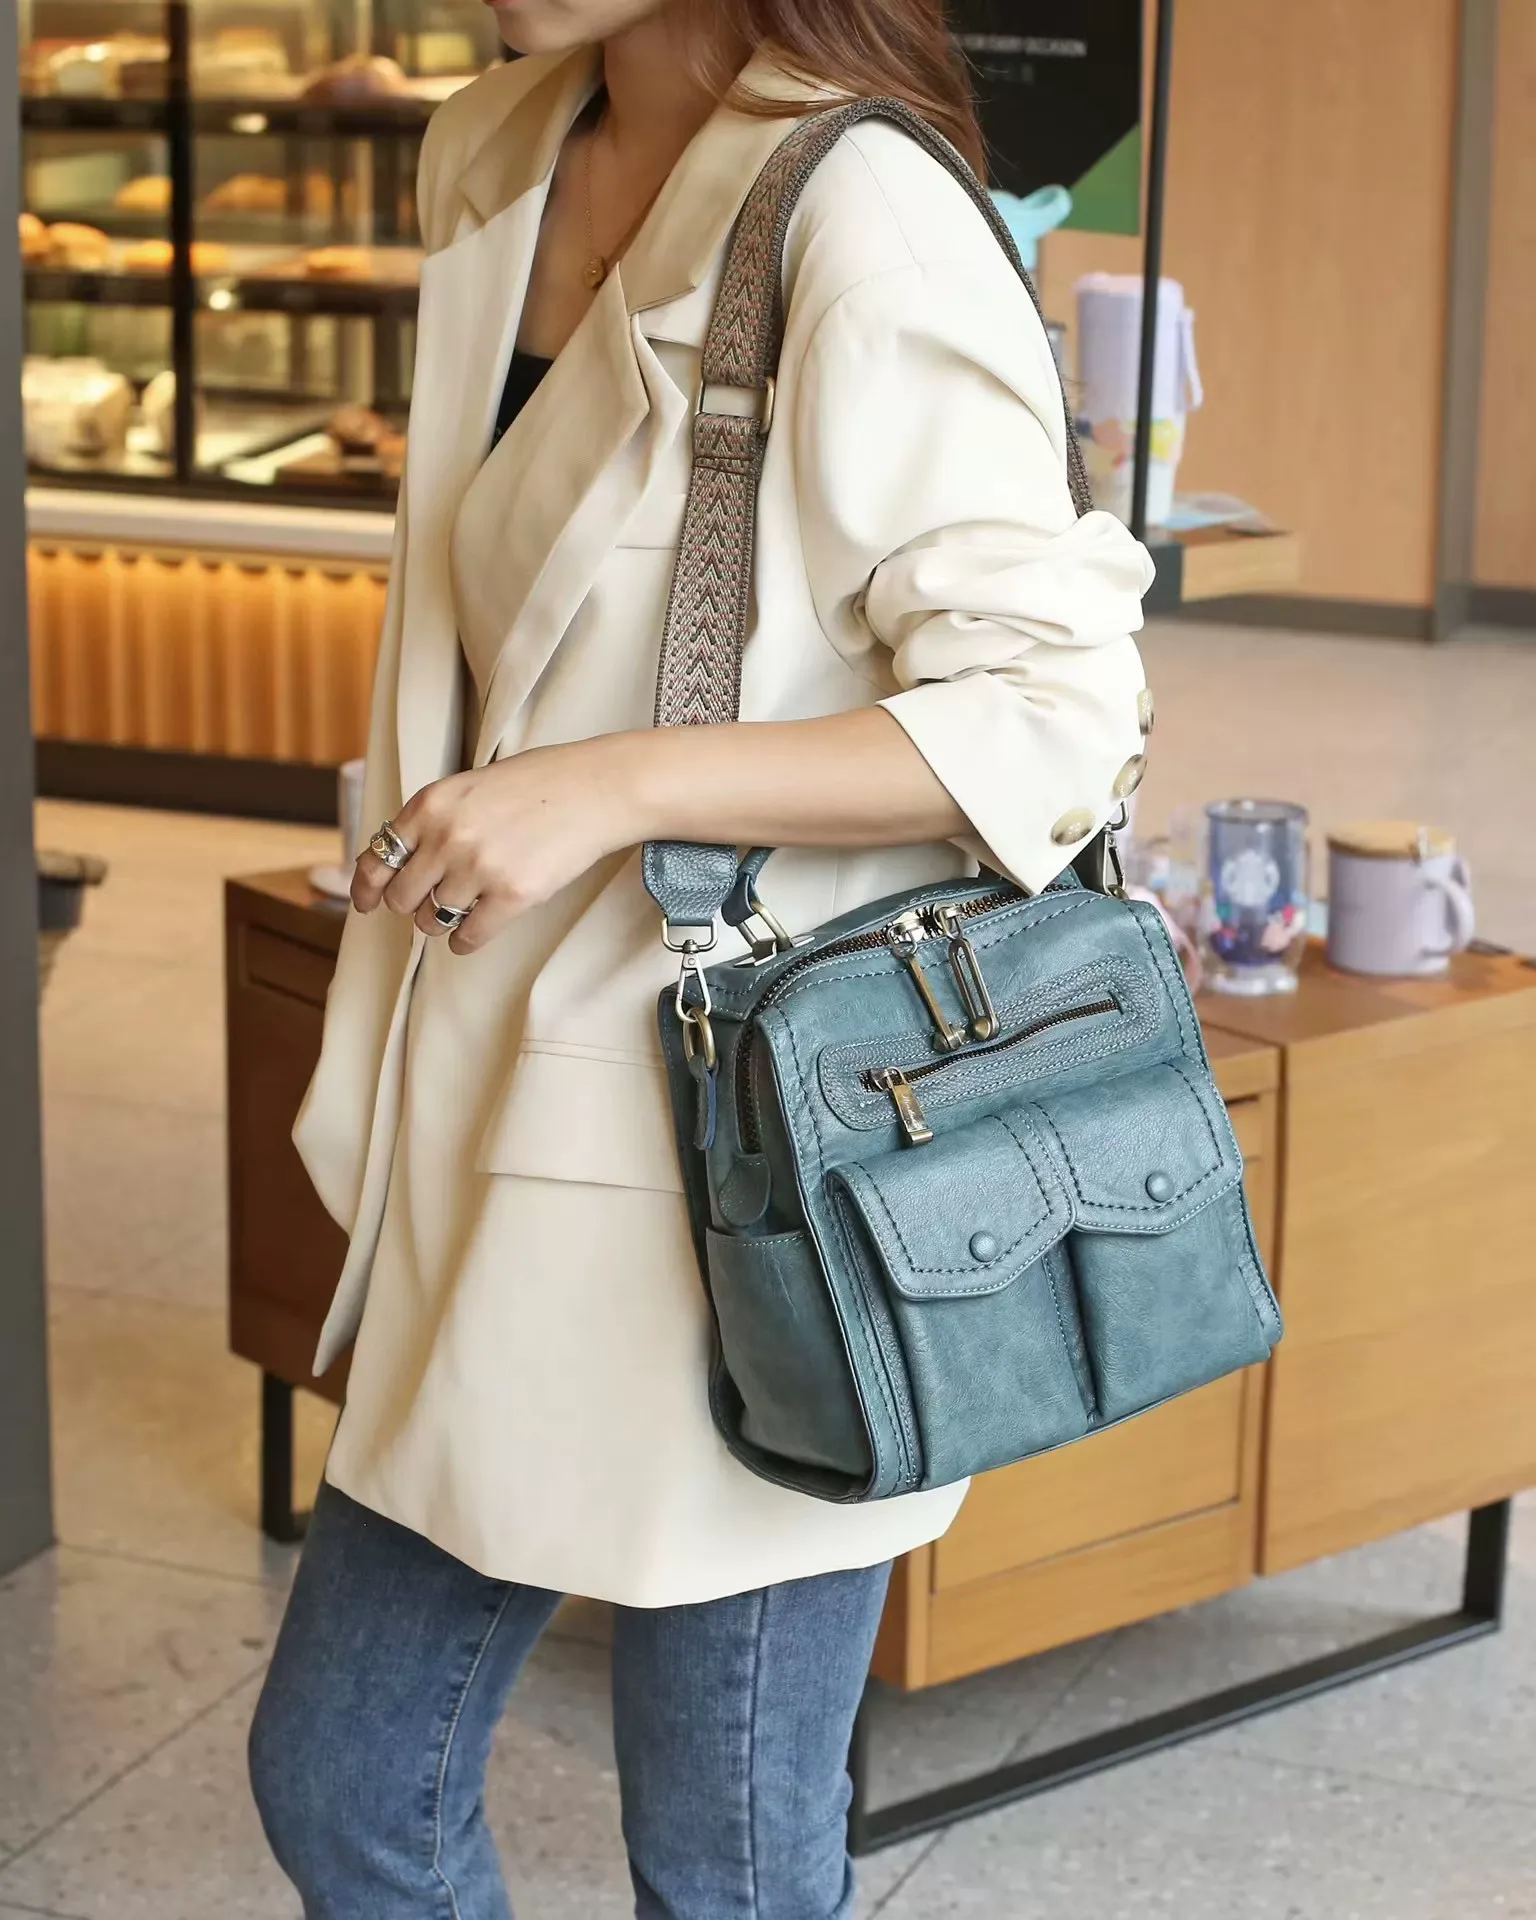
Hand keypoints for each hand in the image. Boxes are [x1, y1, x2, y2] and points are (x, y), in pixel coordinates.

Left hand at [350, 739, 630, 954]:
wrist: (595, 788)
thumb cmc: (538, 784)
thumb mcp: (470, 787)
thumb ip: (434, 820)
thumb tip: (397, 863)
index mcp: (431, 805)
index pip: (378, 858)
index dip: (367, 887)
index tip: (367, 903)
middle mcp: (447, 837)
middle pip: (402, 897)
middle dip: (414, 905)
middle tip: (433, 902)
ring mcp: (478, 868)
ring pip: (433, 920)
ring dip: (443, 921)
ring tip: (464, 909)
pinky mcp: (512, 896)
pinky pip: (468, 936)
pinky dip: (466, 940)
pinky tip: (474, 932)